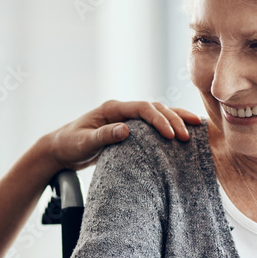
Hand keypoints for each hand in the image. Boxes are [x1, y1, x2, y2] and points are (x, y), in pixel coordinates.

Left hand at [41, 100, 201, 171]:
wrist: (60, 149)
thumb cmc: (69, 145)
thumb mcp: (83, 143)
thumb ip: (103, 136)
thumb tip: (125, 130)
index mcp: (111, 108)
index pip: (142, 108)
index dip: (159, 120)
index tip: (171, 136)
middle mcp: (121, 110)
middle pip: (154, 107)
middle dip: (173, 119)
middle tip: (188, 136)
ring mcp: (126, 118)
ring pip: (157, 113)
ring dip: (176, 118)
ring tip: (197, 127)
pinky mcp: (129, 128)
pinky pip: (153, 125)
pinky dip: (169, 126)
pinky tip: (183, 132)